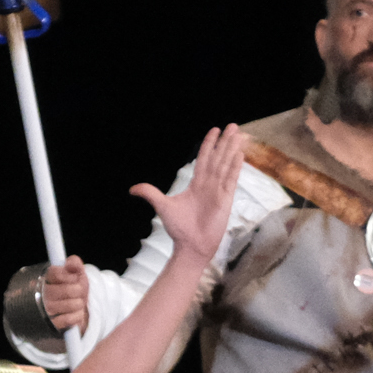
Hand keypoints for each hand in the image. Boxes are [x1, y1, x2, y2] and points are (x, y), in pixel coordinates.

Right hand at [40, 259, 88, 331]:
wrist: (76, 314)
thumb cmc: (74, 292)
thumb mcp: (76, 275)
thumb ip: (74, 265)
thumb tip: (71, 263)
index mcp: (45, 279)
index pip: (55, 273)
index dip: (69, 275)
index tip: (75, 277)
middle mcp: (41, 295)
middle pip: (65, 289)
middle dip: (78, 290)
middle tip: (79, 292)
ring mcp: (44, 311)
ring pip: (69, 305)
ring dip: (79, 303)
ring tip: (77, 303)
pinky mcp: (51, 326)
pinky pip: (69, 319)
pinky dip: (77, 316)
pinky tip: (75, 313)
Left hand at [132, 124, 245, 267]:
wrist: (191, 246)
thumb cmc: (179, 228)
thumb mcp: (163, 206)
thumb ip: (151, 193)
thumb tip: (132, 189)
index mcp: (196, 184)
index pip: (204, 159)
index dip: (209, 145)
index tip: (215, 130)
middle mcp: (209, 185)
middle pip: (218, 158)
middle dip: (225, 142)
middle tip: (232, 126)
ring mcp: (219, 191)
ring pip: (226, 165)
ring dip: (232, 149)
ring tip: (239, 134)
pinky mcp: (226, 199)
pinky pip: (232, 179)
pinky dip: (236, 166)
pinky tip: (240, 154)